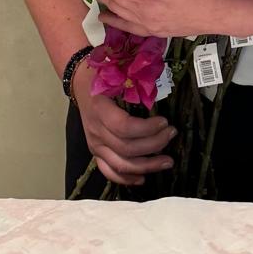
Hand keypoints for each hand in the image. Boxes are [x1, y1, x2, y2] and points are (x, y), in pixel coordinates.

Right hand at [73, 62, 175, 187]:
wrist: (81, 84)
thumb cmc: (101, 77)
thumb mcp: (116, 74)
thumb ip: (134, 84)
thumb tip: (161, 92)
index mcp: (100, 110)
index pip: (124, 127)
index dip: (147, 129)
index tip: (164, 121)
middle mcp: (96, 131)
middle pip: (126, 149)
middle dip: (154, 145)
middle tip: (171, 134)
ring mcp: (94, 145)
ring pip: (120, 165)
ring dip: (146, 166)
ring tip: (167, 161)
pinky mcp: (96, 153)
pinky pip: (109, 172)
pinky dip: (126, 179)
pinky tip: (143, 177)